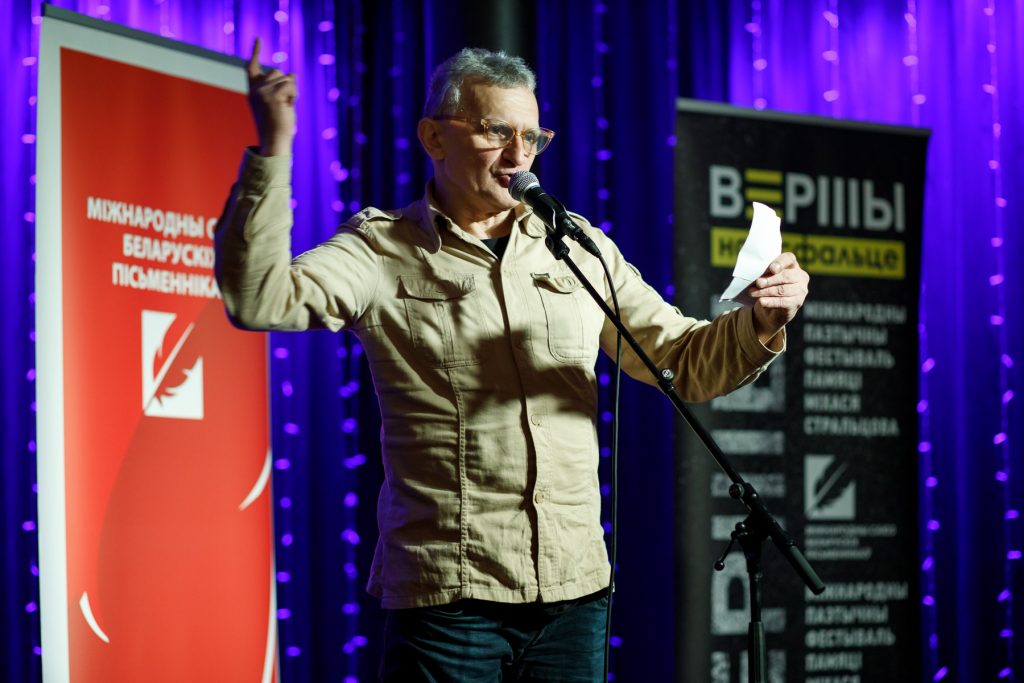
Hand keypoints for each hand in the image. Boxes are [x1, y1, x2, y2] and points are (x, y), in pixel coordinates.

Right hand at [247, 38, 296, 155]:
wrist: (274, 141)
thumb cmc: (277, 125)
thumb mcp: (276, 102)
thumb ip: (279, 88)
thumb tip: (292, 74)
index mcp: (253, 90)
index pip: (252, 66)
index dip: (256, 52)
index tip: (258, 39)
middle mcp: (255, 88)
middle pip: (277, 72)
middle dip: (286, 85)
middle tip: (282, 104)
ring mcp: (263, 91)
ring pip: (286, 78)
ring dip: (291, 91)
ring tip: (285, 106)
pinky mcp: (273, 95)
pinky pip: (291, 85)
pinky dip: (294, 95)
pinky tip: (287, 106)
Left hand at [749, 252, 808, 344]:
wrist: (767, 312)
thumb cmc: (764, 291)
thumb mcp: (762, 280)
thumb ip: (762, 274)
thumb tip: (754, 274)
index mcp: (792, 265)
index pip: (789, 259)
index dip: (780, 262)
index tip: (771, 269)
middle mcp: (800, 276)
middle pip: (785, 276)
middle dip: (769, 280)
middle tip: (756, 284)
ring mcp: (801, 290)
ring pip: (783, 289)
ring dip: (767, 292)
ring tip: (754, 294)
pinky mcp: (797, 303)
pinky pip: (785, 302)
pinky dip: (772, 302)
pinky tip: (762, 303)